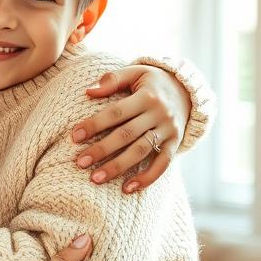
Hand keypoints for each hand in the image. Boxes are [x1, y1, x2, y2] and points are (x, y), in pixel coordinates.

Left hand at [70, 65, 190, 193]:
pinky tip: (127, 189)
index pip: (116, 112)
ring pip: (141, 152)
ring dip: (118, 167)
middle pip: (127, 135)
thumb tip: (88, 91)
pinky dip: (146, 178)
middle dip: (102, 150)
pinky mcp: (175, 144)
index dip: (95, 124)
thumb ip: (112, 79)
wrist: (187, 89)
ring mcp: (168, 131)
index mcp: (147, 96)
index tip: (74, 137)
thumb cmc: (152, 81)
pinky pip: (162, 165)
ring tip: (96, 179)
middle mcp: (159, 114)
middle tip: (80, 162)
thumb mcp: (135, 72)